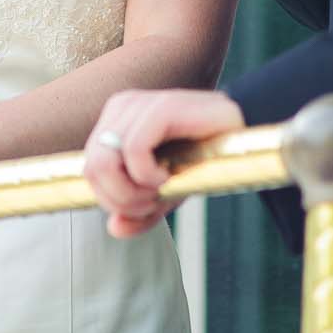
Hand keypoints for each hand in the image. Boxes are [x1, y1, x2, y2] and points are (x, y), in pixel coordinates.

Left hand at [83, 89, 244, 237]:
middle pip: (92, 168)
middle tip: (153, 204)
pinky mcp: (161, 106)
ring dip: (134, 192)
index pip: (88, 170)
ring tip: (162, 191)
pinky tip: (168, 177)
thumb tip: (114, 228)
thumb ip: (139, 212)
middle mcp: (121, 107)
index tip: (145, 207)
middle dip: (121, 200)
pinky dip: (147, 175)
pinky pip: (134, 149)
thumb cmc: (202, 159)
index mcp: (115, 122)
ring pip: (105, 161)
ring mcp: (139, 103)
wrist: (244, 133)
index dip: (112, 201)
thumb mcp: (167, 193)